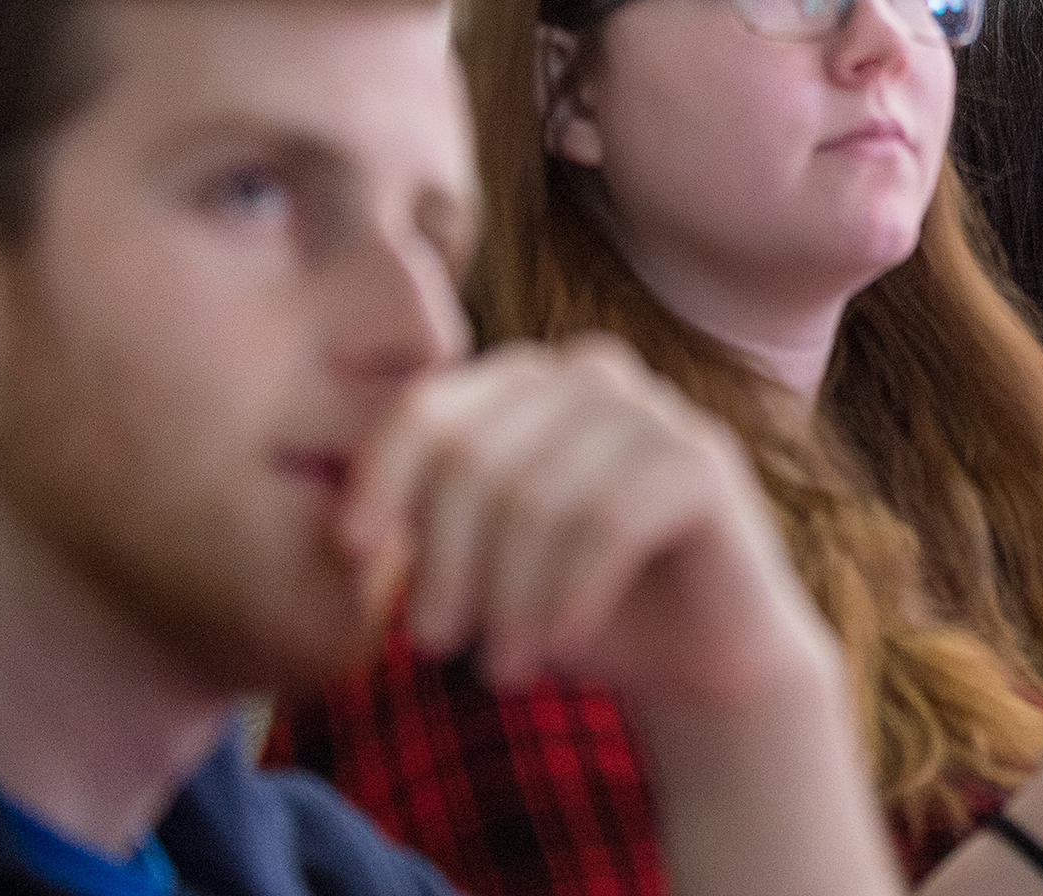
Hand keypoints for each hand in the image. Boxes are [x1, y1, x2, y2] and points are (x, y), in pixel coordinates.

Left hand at [340, 335, 831, 709]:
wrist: (703, 663)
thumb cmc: (580, 608)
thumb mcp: (484, 558)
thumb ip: (426, 519)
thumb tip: (337, 520)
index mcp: (531, 380)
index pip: (430, 407)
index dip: (381, 477)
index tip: (354, 552)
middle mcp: (594, 374)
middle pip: (476, 456)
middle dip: (444, 562)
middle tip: (434, 644)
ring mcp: (658, 412)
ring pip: (538, 499)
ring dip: (507, 600)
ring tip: (499, 668)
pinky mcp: (704, 463)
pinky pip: (606, 526)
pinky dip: (566, 597)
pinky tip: (554, 645)